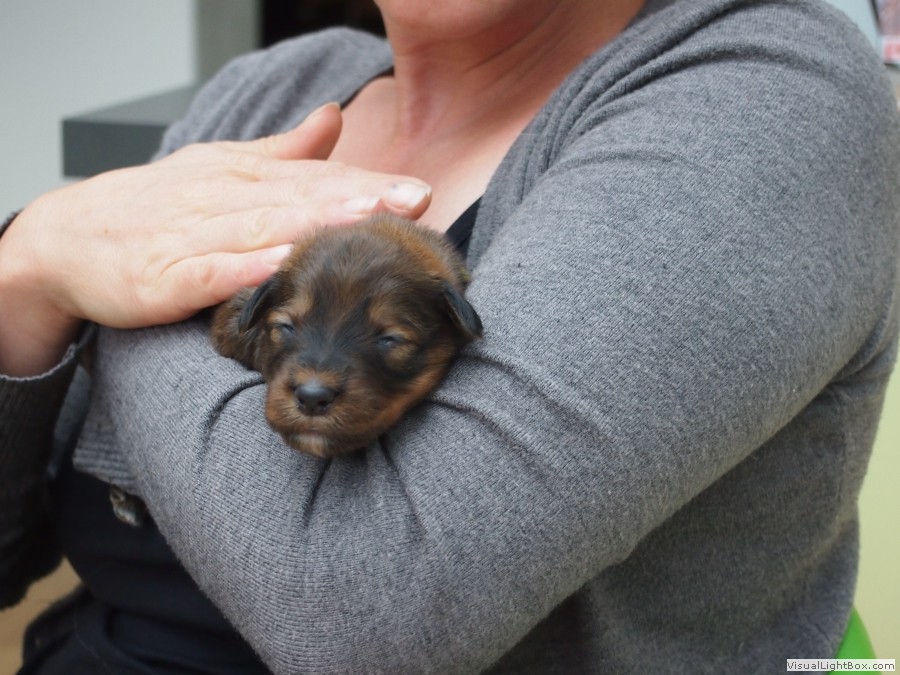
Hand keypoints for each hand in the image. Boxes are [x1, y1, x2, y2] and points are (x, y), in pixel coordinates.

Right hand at [0, 103, 430, 375]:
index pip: (313, 177)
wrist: (64, 237)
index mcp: (239, 174)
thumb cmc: (152, 205)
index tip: (415, 192)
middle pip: (298, 198)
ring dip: (315, 222)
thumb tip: (334, 118)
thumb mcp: (219, 167)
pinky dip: (246, 266)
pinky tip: (283, 264)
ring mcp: (191, 236)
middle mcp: (220, 198)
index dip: (366, 183)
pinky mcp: (163, 276)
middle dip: (358, 199)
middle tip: (411, 201)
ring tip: (366, 220)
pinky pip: (211, 271)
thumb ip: (282, 151)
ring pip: (261, 226)